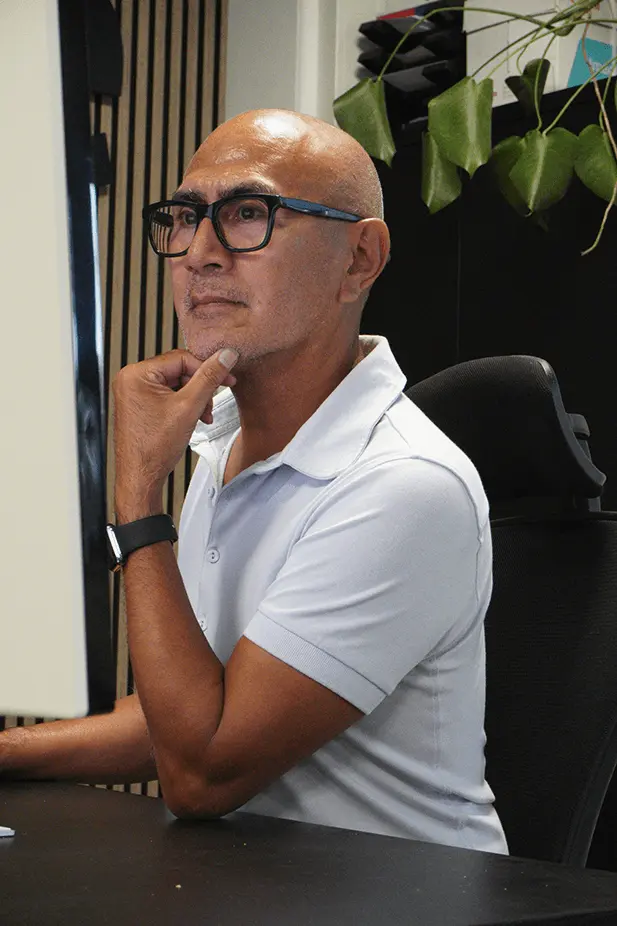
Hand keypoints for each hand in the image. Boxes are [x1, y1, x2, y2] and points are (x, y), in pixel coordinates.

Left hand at [112, 348, 238, 518]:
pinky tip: (193, 418)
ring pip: (175, 384)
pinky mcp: (140, 405)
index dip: (206, 369)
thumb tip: (225, 356)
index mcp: (136, 374)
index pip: (180, 359)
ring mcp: (134, 393)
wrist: (141, 477)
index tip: (226, 377)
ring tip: (203, 414)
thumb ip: (209, 378)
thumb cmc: (153, 449)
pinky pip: (168, 396)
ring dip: (195, 397)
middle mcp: (131, 380)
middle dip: (199, 388)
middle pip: (178, 371)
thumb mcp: (188, 407)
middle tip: (213, 400)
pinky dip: (184, 405)